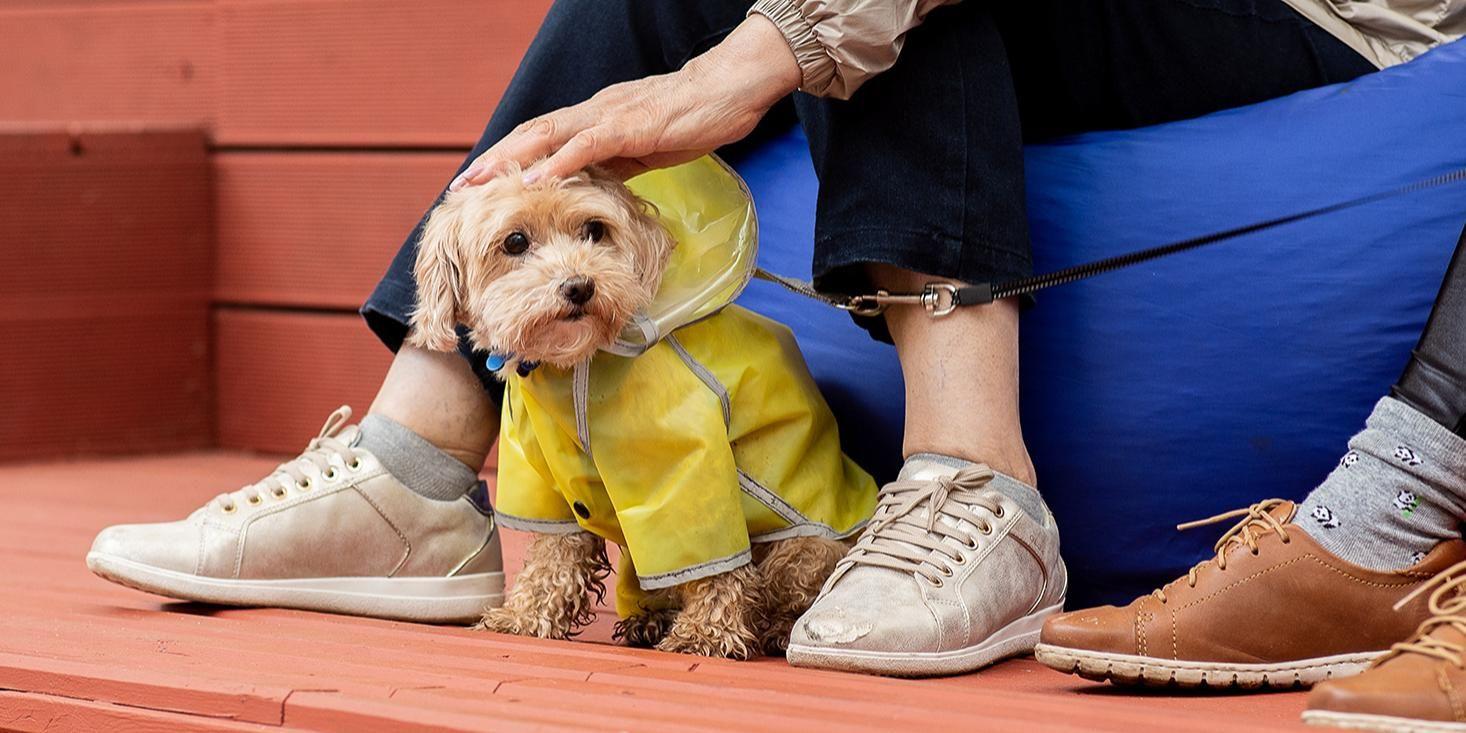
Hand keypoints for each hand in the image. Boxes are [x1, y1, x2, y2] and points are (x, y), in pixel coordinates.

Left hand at [450, 14, 800, 188]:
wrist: (728, 90)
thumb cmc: (693, 117)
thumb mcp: (646, 147)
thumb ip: (615, 162)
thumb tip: (590, 186)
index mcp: (595, 119)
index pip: (540, 140)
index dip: (506, 160)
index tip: (479, 187)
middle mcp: (594, 113)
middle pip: (530, 135)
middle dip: (493, 162)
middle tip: (460, 189)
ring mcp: (610, 117)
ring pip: (548, 136)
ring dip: (510, 161)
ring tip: (481, 184)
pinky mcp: (632, 126)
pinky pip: (587, 144)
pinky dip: (557, 163)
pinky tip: (535, 180)